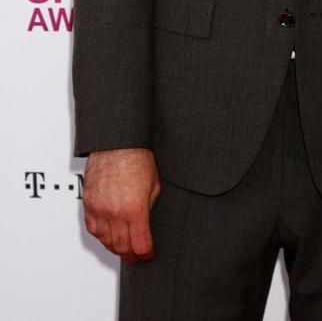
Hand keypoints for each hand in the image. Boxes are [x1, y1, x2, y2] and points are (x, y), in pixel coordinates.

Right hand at [83, 147, 160, 263]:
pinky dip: (101, 236)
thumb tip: (146, 224)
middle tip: (137, 256)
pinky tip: (108, 236)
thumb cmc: (137, 157)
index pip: (140, 244)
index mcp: (135, 208)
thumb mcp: (154, 185)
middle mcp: (115, 212)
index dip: (146, 253)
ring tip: (124, 248)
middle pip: (122, 247)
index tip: (149, 254)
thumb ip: (149, 208)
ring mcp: (99, 209)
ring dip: (116, 248)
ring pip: (105, 241)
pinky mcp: (88, 203)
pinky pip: (93, 229)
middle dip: (131, 255)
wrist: (116, 143)